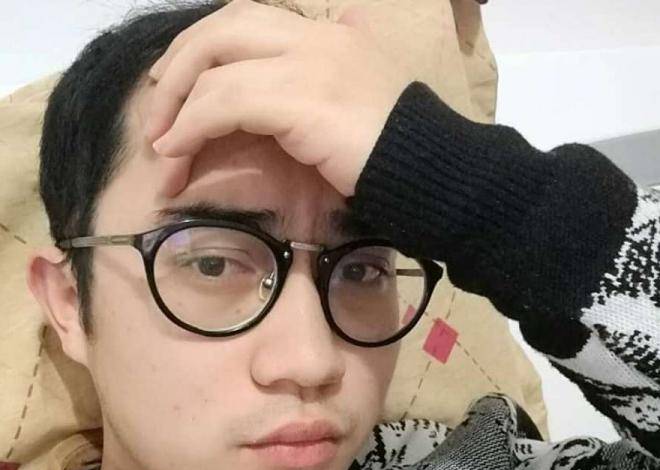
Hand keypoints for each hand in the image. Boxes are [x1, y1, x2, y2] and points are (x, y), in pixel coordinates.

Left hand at [146, 0, 413, 197]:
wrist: (433, 176)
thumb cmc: (398, 158)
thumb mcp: (355, 114)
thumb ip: (324, 93)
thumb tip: (293, 106)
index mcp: (329, 36)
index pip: (248, 22)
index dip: (203, 49)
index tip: (177, 86)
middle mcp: (316, 36)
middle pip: (222, 26)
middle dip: (177, 66)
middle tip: (156, 110)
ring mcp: (308, 61)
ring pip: (214, 62)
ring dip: (174, 105)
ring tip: (160, 148)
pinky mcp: (299, 97)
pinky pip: (222, 101)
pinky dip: (190, 126)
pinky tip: (176, 153)